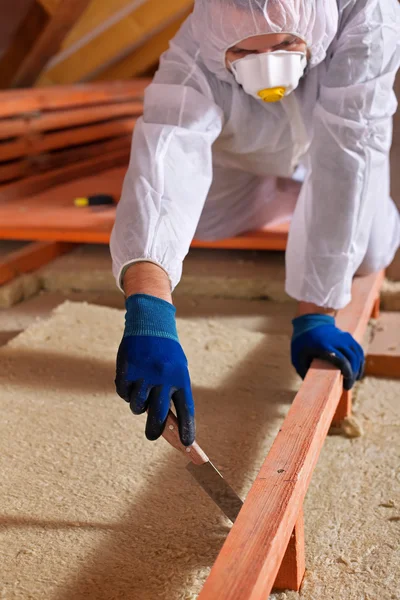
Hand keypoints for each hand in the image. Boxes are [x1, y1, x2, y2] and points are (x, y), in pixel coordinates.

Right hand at [115, 294, 194, 445]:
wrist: (150, 322)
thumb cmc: (166, 352)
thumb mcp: (177, 369)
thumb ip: (173, 393)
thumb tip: (168, 423)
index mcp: (180, 378)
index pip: (186, 410)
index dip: (187, 429)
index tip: (188, 445)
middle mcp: (163, 379)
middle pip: (159, 416)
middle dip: (155, 431)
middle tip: (152, 435)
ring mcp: (144, 375)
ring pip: (137, 406)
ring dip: (138, 405)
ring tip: (141, 391)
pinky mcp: (127, 371)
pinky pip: (123, 393)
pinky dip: (125, 391)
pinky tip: (131, 378)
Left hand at [291, 314, 364, 389]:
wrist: (311, 320)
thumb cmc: (302, 341)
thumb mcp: (297, 356)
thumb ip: (302, 370)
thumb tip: (310, 387)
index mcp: (324, 346)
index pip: (342, 361)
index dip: (347, 373)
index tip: (345, 385)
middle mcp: (337, 341)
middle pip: (352, 359)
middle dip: (353, 375)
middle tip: (348, 386)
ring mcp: (344, 338)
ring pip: (357, 355)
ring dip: (358, 369)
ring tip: (353, 380)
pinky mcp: (348, 337)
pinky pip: (358, 351)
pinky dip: (360, 361)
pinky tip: (357, 371)